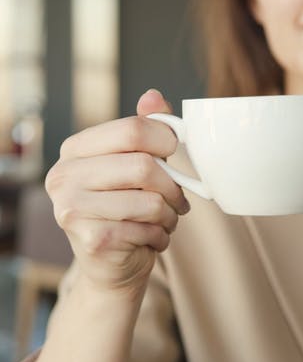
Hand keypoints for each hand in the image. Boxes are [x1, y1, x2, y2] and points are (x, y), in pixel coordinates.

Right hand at [45, 89, 189, 294]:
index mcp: (74, 149)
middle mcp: (64, 176)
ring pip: (150, 201)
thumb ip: (144, 128)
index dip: (165, 139)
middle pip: (143, 166)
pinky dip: (160, 235)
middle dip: (172, 185)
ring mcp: (71, 208)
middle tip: (179, 198)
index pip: (132, 129)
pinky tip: (151, 237)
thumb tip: (153, 96)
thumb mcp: (134, 161)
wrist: (110, 265)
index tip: (175, 152)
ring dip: (170, 214)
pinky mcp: (89, 239)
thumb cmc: (125, 206)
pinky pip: (146, 228)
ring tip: (165, 219)